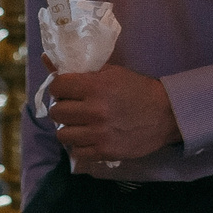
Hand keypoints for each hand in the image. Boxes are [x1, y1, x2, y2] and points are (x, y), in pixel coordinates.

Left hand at [47, 66, 180, 162]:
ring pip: (62, 134)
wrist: (165, 114)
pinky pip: (76, 151)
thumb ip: (80, 68)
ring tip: (80, 124)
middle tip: (74, 107)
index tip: (66, 89)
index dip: (59, 87)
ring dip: (69, 128)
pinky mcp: (104, 151)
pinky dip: (80, 145)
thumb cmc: (137, 89)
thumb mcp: (111, 72)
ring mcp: (98, 134)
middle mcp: (94, 111)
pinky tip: (89, 137)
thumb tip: (47, 60)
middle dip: (62, 107)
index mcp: (95, 87)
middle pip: (56, 112)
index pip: (57, 86)